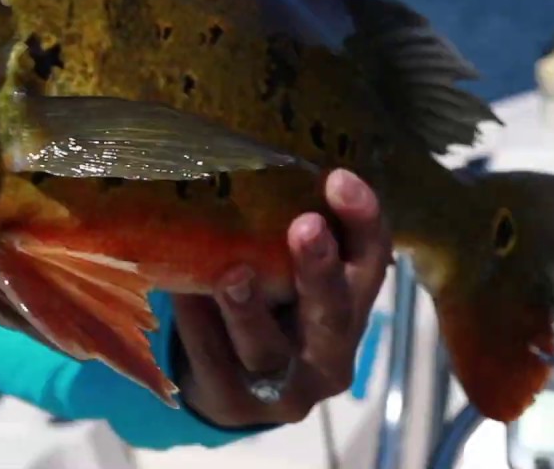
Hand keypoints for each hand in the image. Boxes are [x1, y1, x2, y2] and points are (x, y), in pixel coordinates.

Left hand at [170, 168, 391, 426]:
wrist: (228, 385)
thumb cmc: (265, 305)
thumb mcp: (284, 273)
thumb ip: (279, 231)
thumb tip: (242, 149)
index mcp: (353, 308)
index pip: (372, 263)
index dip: (362, 223)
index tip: (340, 178)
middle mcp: (331, 354)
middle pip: (334, 313)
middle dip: (320, 270)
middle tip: (305, 225)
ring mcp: (286, 388)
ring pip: (268, 348)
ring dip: (250, 310)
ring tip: (233, 275)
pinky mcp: (235, 404)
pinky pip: (214, 361)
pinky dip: (198, 324)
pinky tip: (181, 292)